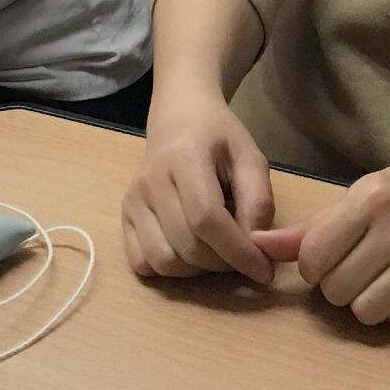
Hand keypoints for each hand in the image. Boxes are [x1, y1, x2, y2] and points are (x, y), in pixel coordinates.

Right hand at [121, 86, 279, 282]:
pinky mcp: (124, 216)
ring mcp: (133, 201)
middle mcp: (151, 182)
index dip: (238, 252)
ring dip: (197, 270)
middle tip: (244, 254)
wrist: (179, 117)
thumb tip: (255, 246)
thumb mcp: (250, 157)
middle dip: (224, 263)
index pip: (207, 220)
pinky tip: (188, 251)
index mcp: (185, 159)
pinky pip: (142, 263)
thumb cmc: (219, 137)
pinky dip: (169, 270)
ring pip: (164, 261)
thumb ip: (258, 200)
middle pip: (188, 246)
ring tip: (216, 250)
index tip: (265, 271)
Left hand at [266, 141, 389, 331]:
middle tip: (358, 267)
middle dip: (339, 285)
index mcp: (371, 199)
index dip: (314, 266)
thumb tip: (257, 247)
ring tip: (380, 280)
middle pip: (337, 290)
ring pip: (367, 312)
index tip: (329, 258)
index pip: (314, 256)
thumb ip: (311, 228)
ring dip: (366, 303)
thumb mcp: (361, 196)